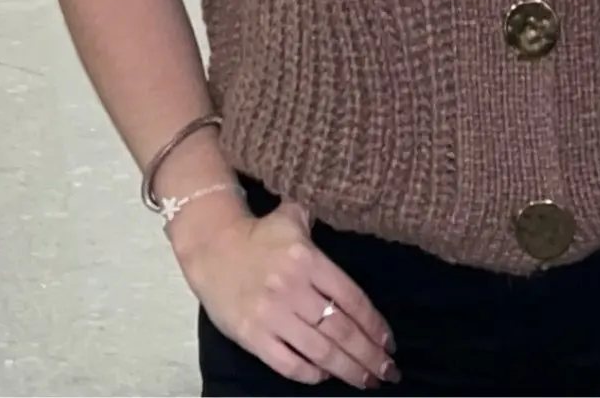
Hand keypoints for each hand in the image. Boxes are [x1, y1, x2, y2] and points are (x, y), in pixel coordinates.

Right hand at [176, 200, 399, 388]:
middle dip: (369, 355)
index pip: (352, 300)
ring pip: (319, 351)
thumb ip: (322, 224)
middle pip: (341, 330)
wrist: (210, 247)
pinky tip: (325, 376)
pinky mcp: (250, 335)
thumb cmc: (259, 235)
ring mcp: (270, 316)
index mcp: (308, 261)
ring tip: (367, 381)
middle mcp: (292, 290)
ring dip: (347, 370)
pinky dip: (309, 374)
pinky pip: (286, 363)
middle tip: (388, 373)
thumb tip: (352, 221)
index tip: (389, 343)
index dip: (374, 326)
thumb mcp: (293, 218)